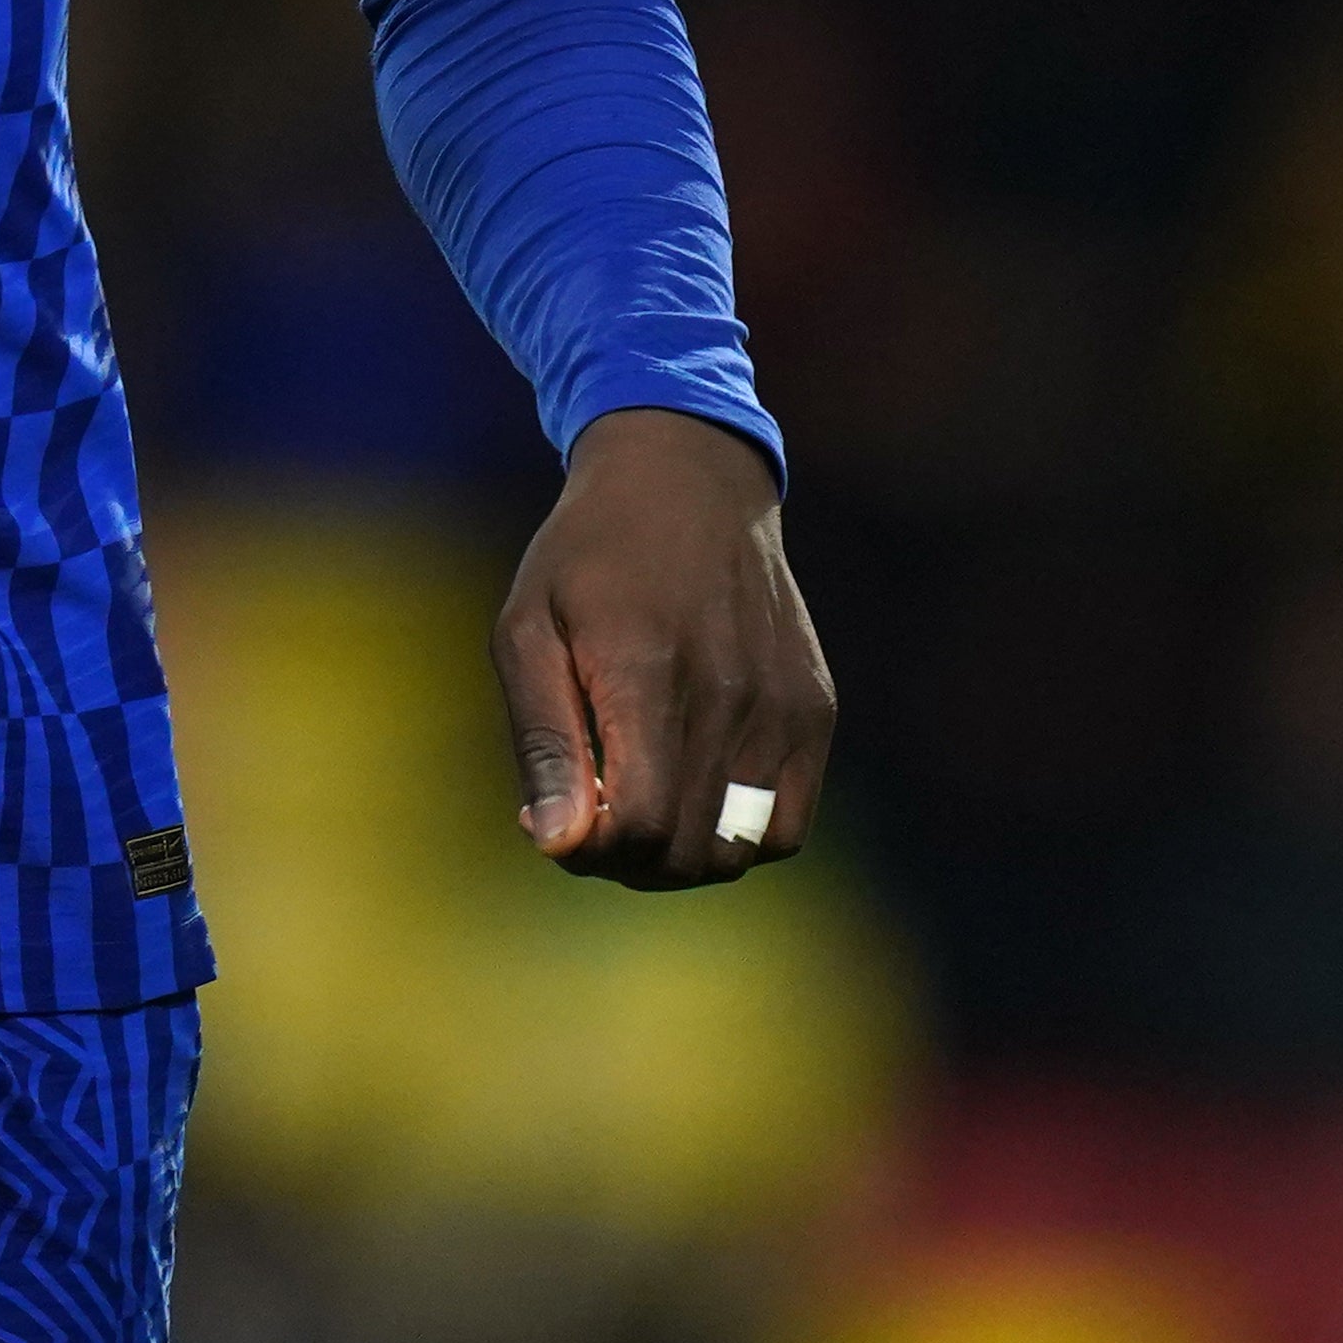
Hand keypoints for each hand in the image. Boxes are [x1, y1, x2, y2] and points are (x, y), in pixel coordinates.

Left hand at [495, 408, 832, 889]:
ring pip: (736, 853)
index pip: (639, 826)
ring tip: (642, 803)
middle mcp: (727, 696)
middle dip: (625, 861)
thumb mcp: (527, 631)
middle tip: (592, 815)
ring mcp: (782, 706)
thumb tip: (556, 843)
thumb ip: (544, 742)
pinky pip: (787, 827)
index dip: (590, 851)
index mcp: (646, 674)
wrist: (687, 481)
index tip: (558, 821)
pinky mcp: (814, 709)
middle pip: (686, 855)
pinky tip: (694, 792)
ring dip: (680, 857)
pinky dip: (739, 838)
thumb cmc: (587, 559)